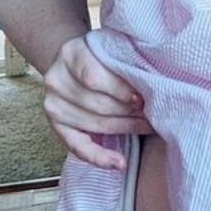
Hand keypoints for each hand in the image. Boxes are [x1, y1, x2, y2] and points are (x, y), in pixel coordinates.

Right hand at [42, 34, 152, 170]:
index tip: (143, 97)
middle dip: (130, 111)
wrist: (75, 63)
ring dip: (126, 128)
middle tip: (157, 114)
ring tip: (149, 127)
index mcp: (70, 54)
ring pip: (95, 124)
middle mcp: (56, 80)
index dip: (120, 90)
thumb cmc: (100, 56)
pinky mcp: (56, 126)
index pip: (93, 77)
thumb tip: (152, 80)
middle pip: (97, 103)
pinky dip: (100, 158)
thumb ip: (123, 59)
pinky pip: (78, 147)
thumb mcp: (109, 48)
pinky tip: (119, 163)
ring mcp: (53, 105)